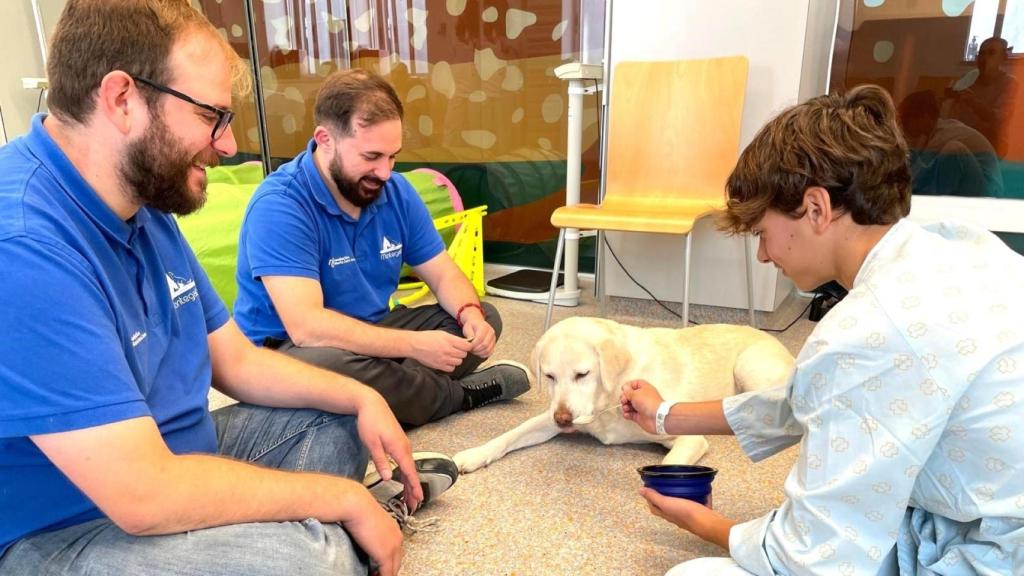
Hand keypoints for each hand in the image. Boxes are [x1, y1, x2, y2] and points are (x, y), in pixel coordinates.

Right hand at [342, 486, 404, 575]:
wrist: (357, 505)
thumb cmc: (358, 509)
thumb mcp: (369, 521)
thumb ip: (372, 533)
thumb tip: (366, 539)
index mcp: (394, 529)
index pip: (396, 551)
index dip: (389, 561)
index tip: (380, 566)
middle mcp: (397, 538)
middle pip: (397, 561)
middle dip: (389, 570)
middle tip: (378, 574)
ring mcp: (393, 547)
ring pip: (394, 569)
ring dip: (385, 574)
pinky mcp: (385, 555)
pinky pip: (387, 574)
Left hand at [355, 389, 423, 510]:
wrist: (371, 404)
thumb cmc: (369, 422)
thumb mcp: (372, 444)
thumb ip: (381, 461)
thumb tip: (389, 478)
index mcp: (399, 449)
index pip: (410, 472)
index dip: (414, 487)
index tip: (419, 499)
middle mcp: (405, 447)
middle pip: (412, 472)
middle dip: (413, 489)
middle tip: (413, 505)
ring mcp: (403, 444)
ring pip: (409, 467)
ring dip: (410, 482)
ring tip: (409, 496)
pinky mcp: (399, 442)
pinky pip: (405, 461)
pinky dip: (406, 472)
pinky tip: (403, 479)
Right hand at [409, 330, 473, 371]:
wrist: (415, 345)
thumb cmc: (427, 337)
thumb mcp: (442, 333)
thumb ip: (454, 339)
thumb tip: (464, 343)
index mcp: (449, 340)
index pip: (467, 346)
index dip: (467, 346)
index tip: (465, 346)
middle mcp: (448, 350)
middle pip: (464, 355)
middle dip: (462, 352)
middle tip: (457, 350)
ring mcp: (444, 359)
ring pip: (459, 362)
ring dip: (457, 359)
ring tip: (451, 356)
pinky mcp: (439, 366)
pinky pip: (452, 368)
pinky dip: (451, 366)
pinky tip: (447, 361)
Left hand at [460, 312, 495, 357]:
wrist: (477, 323)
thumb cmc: (471, 326)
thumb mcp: (467, 327)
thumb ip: (469, 334)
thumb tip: (471, 342)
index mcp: (484, 327)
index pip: (480, 339)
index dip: (473, 345)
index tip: (468, 346)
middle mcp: (491, 332)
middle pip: (484, 345)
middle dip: (476, 350)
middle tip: (470, 349)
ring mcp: (493, 338)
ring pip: (488, 350)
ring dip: (479, 353)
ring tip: (473, 351)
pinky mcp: (494, 343)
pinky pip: (490, 352)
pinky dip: (484, 354)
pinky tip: (478, 352)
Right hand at [620, 379, 664, 433]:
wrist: (657, 417)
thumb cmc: (648, 402)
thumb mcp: (635, 394)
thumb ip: (628, 391)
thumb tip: (625, 388)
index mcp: (644, 388)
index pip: (636, 384)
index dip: (629, 385)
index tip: (623, 389)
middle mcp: (643, 397)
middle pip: (630, 395)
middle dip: (624, 398)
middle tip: (623, 400)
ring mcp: (641, 407)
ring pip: (629, 405)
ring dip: (625, 406)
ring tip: (626, 408)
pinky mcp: (639, 416)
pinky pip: (630, 414)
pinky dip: (627, 414)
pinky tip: (627, 414)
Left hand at [639, 487, 732, 547]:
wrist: (707, 522)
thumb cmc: (685, 513)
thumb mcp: (667, 503)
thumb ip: (654, 497)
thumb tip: (640, 491)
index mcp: (667, 514)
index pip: (654, 507)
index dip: (650, 498)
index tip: (650, 487)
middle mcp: (676, 516)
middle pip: (668, 507)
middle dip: (666, 496)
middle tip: (666, 485)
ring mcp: (689, 515)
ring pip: (684, 505)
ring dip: (682, 496)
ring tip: (682, 485)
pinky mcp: (700, 512)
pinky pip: (699, 502)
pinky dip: (699, 496)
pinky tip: (700, 488)